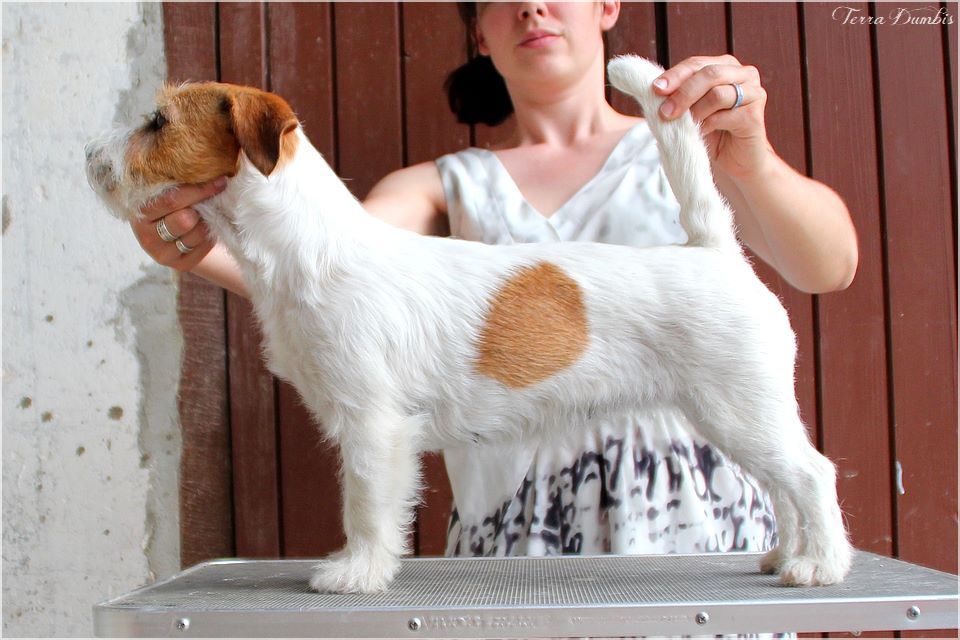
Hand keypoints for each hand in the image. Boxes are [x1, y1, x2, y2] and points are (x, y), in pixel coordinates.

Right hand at [132, 178, 225, 270]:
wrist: (173, 233)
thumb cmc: (171, 204)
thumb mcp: (166, 190)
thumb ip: (176, 181)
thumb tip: (209, 168)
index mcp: (138, 212)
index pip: (171, 200)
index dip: (199, 190)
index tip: (220, 180)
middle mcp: (146, 236)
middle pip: (185, 219)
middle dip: (200, 207)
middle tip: (208, 199)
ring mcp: (162, 254)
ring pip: (198, 233)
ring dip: (206, 221)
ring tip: (202, 215)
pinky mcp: (181, 265)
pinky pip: (205, 246)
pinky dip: (209, 235)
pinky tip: (203, 229)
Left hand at [653, 55, 771, 178]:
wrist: (734, 161)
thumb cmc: (711, 132)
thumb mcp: (691, 109)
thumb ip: (678, 95)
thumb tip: (654, 89)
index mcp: (725, 66)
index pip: (696, 64)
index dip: (675, 75)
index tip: (655, 89)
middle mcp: (744, 74)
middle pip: (709, 74)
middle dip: (683, 92)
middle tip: (665, 112)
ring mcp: (753, 93)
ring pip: (717, 94)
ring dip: (694, 111)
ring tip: (684, 126)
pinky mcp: (754, 116)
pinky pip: (724, 116)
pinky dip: (707, 125)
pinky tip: (701, 133)